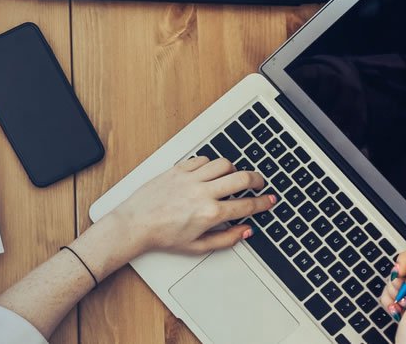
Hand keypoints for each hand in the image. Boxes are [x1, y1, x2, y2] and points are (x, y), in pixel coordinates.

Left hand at [101, 157, 274, 255]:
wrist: (135, 224)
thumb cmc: (163, 236)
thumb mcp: (198, 246)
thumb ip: (226, 239)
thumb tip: (245, 230)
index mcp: (210, 213)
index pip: (247, 205)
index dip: (263, 203)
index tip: (270, 200)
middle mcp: (202, 192)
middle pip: (241, 178)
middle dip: (257, 180)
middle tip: (259, 184)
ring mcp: (189, 179)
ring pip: (224, 164)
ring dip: (234, 170)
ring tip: (234, 177)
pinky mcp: (177, 170)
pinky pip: (202, 159)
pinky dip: (211, 164)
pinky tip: (211, 172)